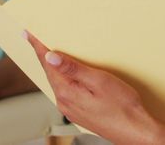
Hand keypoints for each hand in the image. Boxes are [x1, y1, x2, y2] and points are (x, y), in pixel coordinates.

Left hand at [26, 32, 161, 143]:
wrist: (136, 131)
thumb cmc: (123, 107)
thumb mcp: (99, 81)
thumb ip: (73, 68)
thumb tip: (51, 57)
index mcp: (67, 92)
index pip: (48, 64)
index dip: (38, 47)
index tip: (28, 34)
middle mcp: (65, 102)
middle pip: (50, 73)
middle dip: (44, 55)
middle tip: (36, 40)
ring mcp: (72, 110)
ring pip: (58, 82)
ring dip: (53, 67)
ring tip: (49, 53)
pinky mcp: (80, 113)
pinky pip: (66, 91)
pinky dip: (63, 78)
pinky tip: (68, 74)